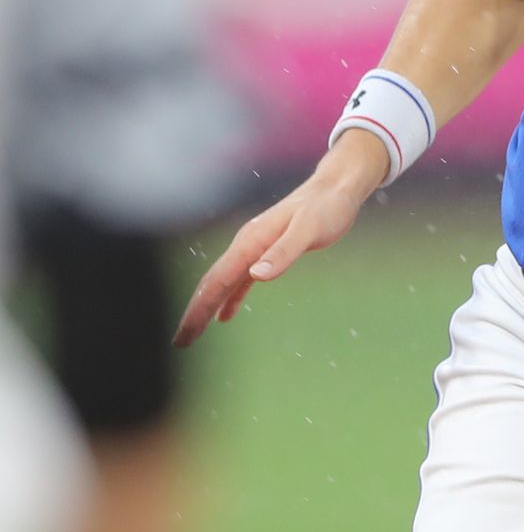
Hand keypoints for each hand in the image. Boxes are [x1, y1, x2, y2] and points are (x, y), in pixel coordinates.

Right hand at [171, 132, 387, 347]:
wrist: (337, 187)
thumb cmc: (327, 208)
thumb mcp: (309, 229)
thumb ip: (284, 252)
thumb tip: (256, 275)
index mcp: (250, 242)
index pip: (217, 281)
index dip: (198, 309)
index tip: (183, 335)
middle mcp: (246, 245)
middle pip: (213, 283)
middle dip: (194, 313)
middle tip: (179, 343)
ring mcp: (255, 248)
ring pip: (223, 282)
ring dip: (207, 307)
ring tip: (192, 335)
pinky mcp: (267, 251)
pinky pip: (240, 279)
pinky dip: (229, 298)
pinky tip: (225, 316)